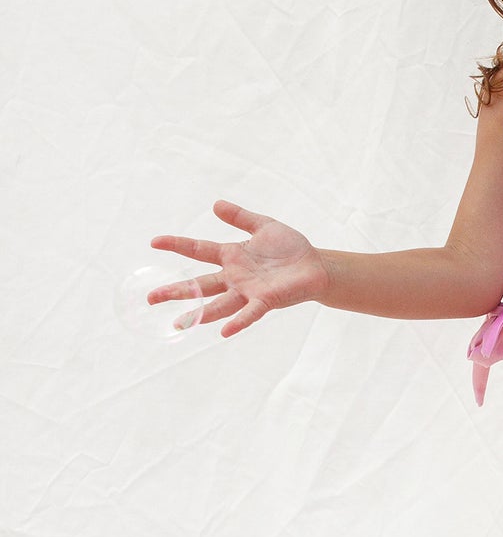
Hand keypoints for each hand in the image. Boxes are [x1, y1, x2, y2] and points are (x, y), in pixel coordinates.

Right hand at [149, 200, 328, 337]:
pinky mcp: (266, 301)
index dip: (177, 245)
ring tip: (178, 324)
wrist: (316, 266)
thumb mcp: (264, 226)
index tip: (154, 242)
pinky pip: (249, 313)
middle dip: (175, 291)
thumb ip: (240, 217)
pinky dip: (237, 322)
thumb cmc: (290, 248)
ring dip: (198, 314)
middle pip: (199, 284)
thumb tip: (215, 204)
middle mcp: (234, 277)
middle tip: (150, 298)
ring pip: (218, 304)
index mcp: (231, 257)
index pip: (198, 250)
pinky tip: (222, 331)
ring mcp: (248, 291)